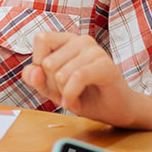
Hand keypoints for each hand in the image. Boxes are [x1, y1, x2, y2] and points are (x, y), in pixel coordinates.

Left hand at [22, 33, 151, 129]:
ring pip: (60, 73)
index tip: (51, 81)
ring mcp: (95, 51)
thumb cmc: (85, 96)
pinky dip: (71, 96)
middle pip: (48, 62)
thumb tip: (34, 70)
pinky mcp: (105, 65)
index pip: (41, 39)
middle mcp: (82, 40)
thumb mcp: (52, 89)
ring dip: (63, 94)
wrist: (117, 111)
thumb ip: (36, 78)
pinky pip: (77, 78)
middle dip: (51, 86)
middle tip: (65, 94)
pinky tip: (76, 105)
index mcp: (68, 40)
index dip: (39, 64)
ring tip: (73, 100)